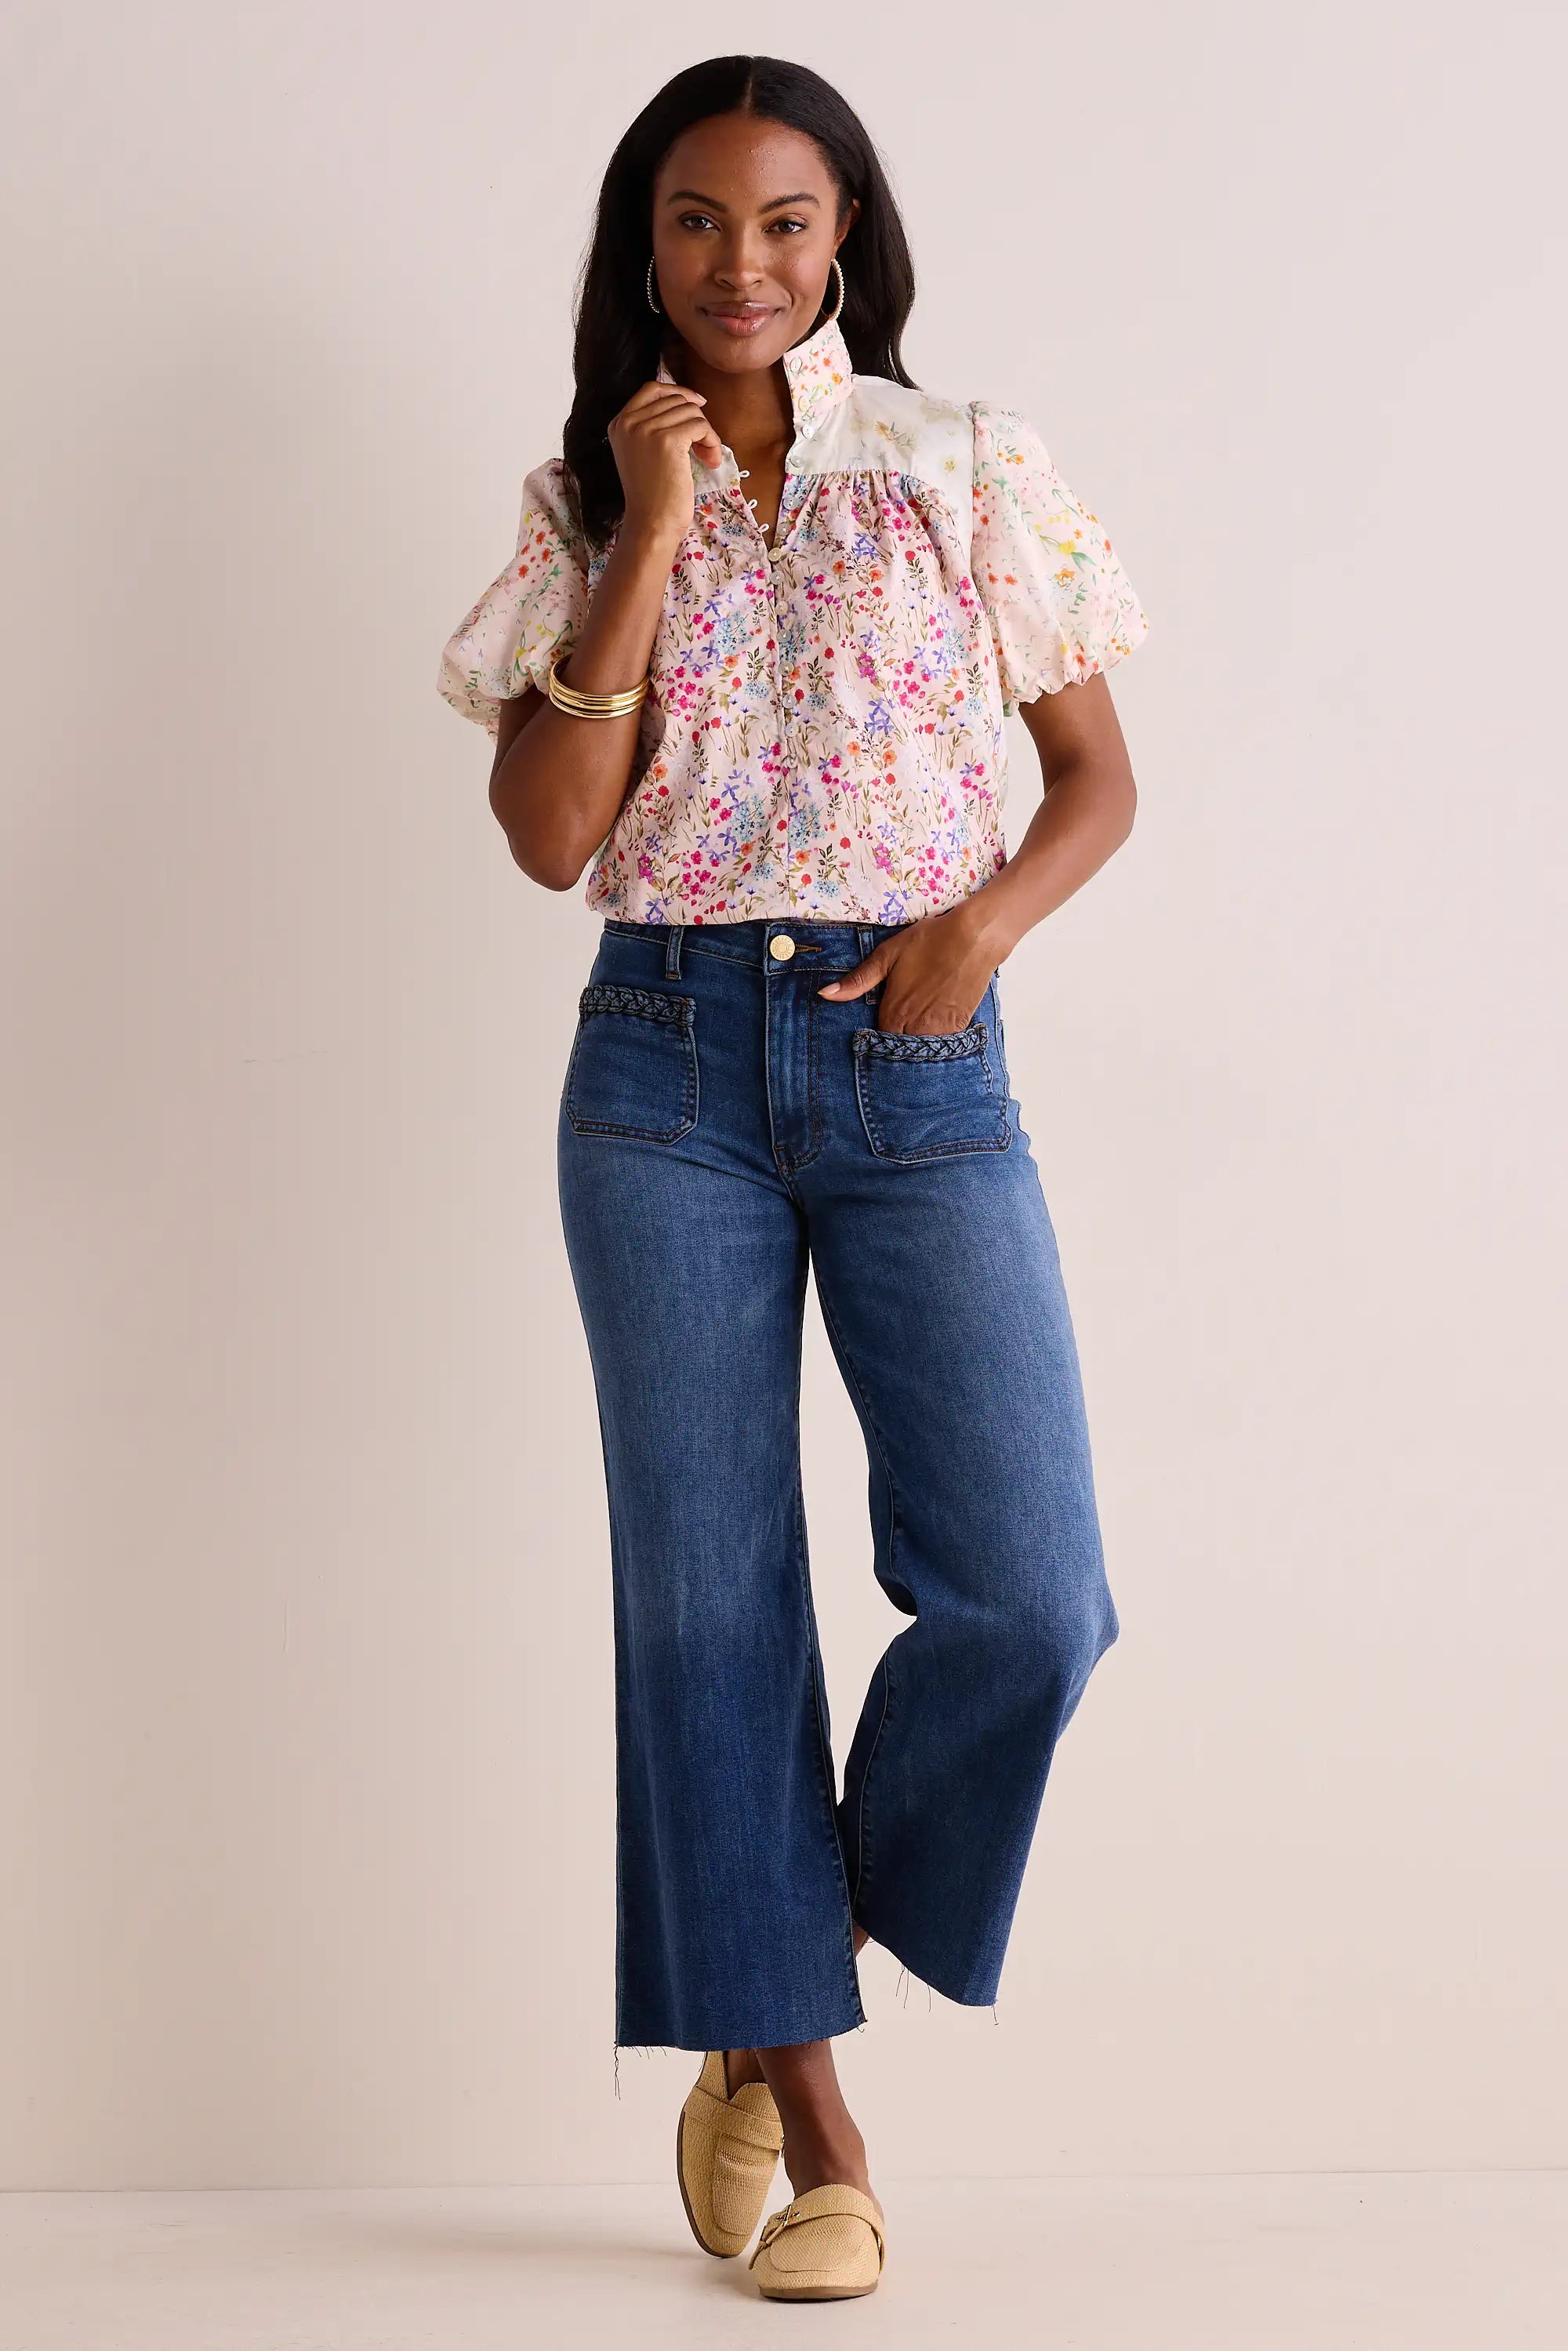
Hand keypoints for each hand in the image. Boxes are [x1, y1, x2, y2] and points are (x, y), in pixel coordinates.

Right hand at [609, 378, 725, 551]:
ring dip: (706, 433)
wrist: (651, 523)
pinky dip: (712, 441)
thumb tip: (688, 400)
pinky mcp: (667, 440)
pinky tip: (709, 461)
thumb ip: (652, 427)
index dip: (678, 392)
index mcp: (619, 423)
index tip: (698, 405)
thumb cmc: (652, 496)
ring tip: (706, 458)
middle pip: (676, 400)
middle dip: (696, 419)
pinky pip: (700, 425)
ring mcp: (646, 429)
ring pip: (691, 411)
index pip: (652, 388)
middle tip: (702, 447)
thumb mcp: (641, 454)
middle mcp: (629, 422)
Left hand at [817, 905, 1000, 1033]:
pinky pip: (942, 1046)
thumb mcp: (887, 955)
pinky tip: (935, 1027)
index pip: (878, 1041)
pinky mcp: (959, 1026)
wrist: (975, 938)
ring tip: (916, 1028)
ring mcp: (939, 1029)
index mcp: (894, 1011)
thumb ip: (858, 981)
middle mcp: (915, 1026)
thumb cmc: (929, 941)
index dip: (877, 1036)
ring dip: (916, 1044)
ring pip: (921, 1050)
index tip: (879, 1027)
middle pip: (899, 1049)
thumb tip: (825, 995)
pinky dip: (936, 1041)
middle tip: (899, 1028)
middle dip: (897, 1043)